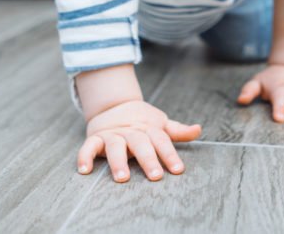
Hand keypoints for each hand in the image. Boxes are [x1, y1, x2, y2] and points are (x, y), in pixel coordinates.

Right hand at [79, 100, 200, 182]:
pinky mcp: (96, 138)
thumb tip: (199, 130)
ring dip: (118, 162)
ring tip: (123, 178)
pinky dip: (85, 156)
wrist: (113, 104)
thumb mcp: (160, 124)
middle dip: (148, 160)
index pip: (161, 141)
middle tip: (155, 176)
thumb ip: (178, 131)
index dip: (170, 155)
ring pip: (115, 146)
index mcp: (148, 128)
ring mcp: (113, 134)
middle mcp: (131, 131)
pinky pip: (89, 146)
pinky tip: (85, 170)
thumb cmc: (141, 121)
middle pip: (140, 144)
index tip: (178, 170)